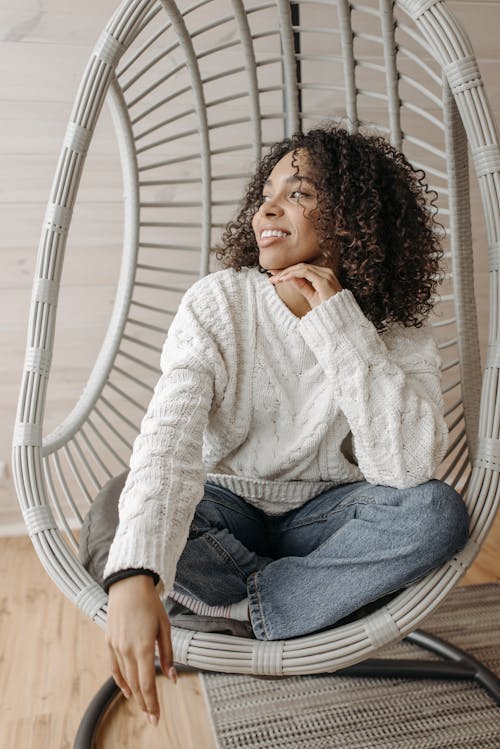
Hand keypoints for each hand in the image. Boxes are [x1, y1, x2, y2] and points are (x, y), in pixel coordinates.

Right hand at [105, 574, 175, 725]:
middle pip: (136, 685)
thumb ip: (168, 654)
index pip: (148, 684)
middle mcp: (127, 650)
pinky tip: (127, 690)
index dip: (152, 703)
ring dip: (135, 694)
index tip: (156, 717)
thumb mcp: (165, 627)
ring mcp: (116, 647)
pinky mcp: (110, 642)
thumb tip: (171, 677)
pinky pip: (115, 668)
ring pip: (125, 678)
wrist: (129, 585)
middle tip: (152, 718)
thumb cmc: (150, 603)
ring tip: (143, 706)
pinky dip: (121, 681)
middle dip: (145, 704)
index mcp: (144, 647)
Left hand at [269, 263, 342, 308]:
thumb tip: (290, 278)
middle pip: (301, 266)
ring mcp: (326, 275)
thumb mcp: (312, 296)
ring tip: (276, 279)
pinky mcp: (323, 280)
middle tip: (271, 276)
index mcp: (324, 275)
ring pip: (302, 268)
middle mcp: (326, 272)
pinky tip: (283, 279)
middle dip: (285, 271)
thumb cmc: (328, 310)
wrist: (338, 319)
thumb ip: (302, 286)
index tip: (275, 275)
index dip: (289, 271)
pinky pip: (305, 272)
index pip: (303, 269)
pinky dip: (292, 274)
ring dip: (287, 273)